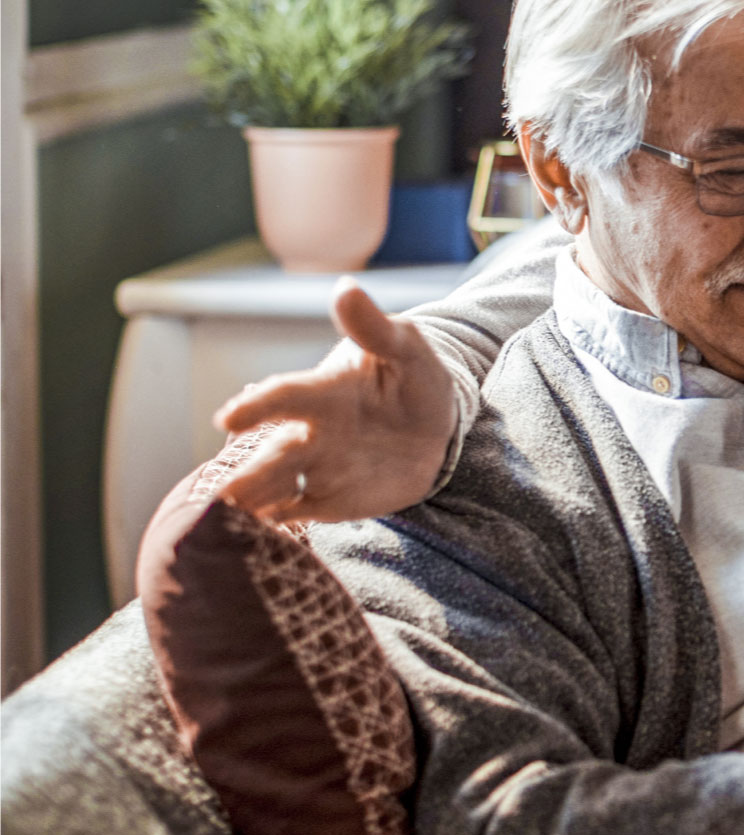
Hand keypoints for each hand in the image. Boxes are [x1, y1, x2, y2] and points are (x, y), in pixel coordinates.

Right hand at [211, 280, 457, 522]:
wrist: (435, 425)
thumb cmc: (415, 379)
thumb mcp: (407, 348)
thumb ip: (376, 328)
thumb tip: (346, 289)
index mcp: (325, 393)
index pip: (286, 397)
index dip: (259, 406)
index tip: (228, 419)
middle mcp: (310, 432)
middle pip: (272, 454)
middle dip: (245, 474)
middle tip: (218, 495)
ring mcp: (316, 467)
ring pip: (274, 488)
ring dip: (250, 504)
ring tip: (222, 525)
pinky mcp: (327, 499)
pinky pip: (295, 514)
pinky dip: (274, 528)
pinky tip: (252, 545)